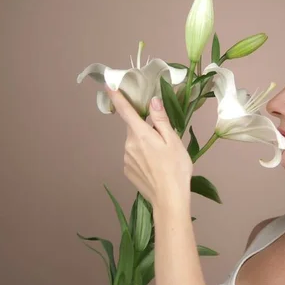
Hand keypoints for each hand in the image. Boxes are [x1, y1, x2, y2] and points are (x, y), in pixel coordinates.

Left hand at [107, 88, 192, 209]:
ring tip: (162, 157)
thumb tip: (152, 101)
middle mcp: (129, 145)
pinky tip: (155, 167)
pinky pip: (134, 156)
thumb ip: (161, 120)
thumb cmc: (176, 169)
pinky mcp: (128, 171)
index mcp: (141, 135)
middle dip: (145, 128)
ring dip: (145, 144)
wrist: (169, 200)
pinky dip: (143, 157)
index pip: (126, 111)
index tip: (108, 84)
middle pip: (134, 128)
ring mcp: (126, 159)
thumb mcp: (173, 141)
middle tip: (164, 139)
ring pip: (134, 143)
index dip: (117, 97)